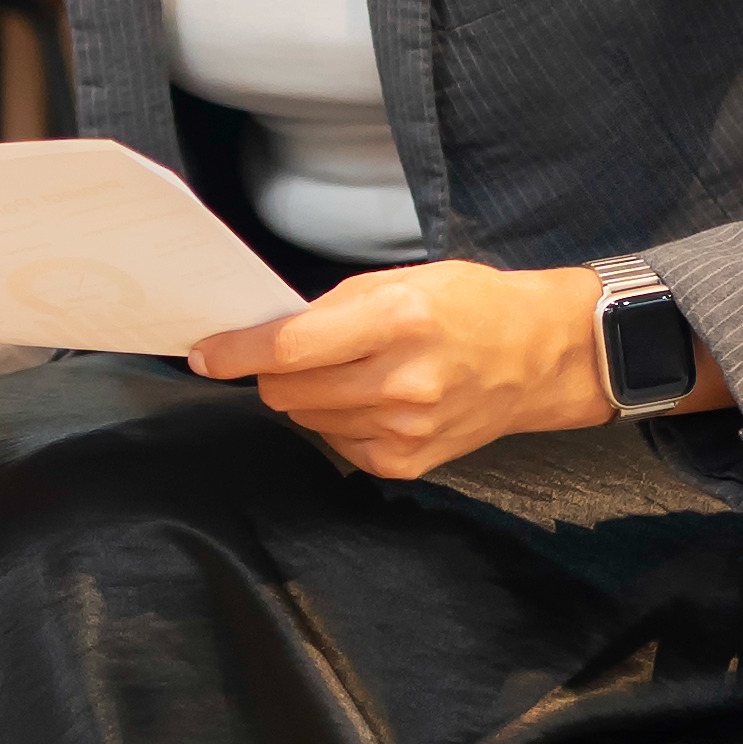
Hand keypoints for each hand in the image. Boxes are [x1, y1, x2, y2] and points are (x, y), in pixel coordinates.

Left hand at [187, 263, 613, 482]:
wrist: (538, 356)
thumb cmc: (467, 307)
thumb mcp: (399, 281)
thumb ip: (329, 310)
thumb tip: (262, 337)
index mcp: (396, 321)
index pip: (287, 349)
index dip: (234, 353)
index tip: (205, 353)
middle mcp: (400, 381)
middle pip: (285, 392)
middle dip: (275, 372)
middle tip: (302, 354)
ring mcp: (405, 429)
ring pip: (306, 419)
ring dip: (312, 396)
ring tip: (358, 372)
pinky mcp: (407, 462)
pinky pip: (337, 444)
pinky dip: (341, 421)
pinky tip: (377, 400)